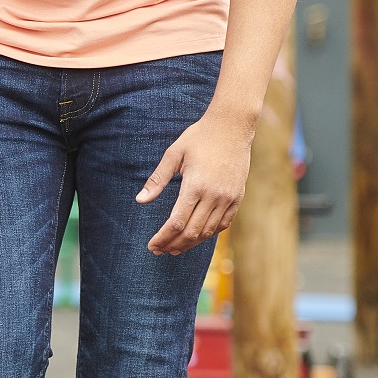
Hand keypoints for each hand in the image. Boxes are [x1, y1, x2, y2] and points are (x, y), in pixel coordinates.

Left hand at [137, 107, 253, 255]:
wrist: (233, 126)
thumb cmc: (199, 137)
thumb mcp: (173, 154)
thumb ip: (157, 179)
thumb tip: (140, 200)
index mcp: (196, 185)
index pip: (177, 223)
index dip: (163, 238)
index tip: (152, 245)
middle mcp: (214, 196)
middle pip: (192, 232)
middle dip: (173, 245)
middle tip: (159, 250)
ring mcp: (228, 198)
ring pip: (208, 231)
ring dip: (190, 244)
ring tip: (174, 248)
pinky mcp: (237, 197)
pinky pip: (223, 224)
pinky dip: (208, 234)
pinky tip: (196, 237)